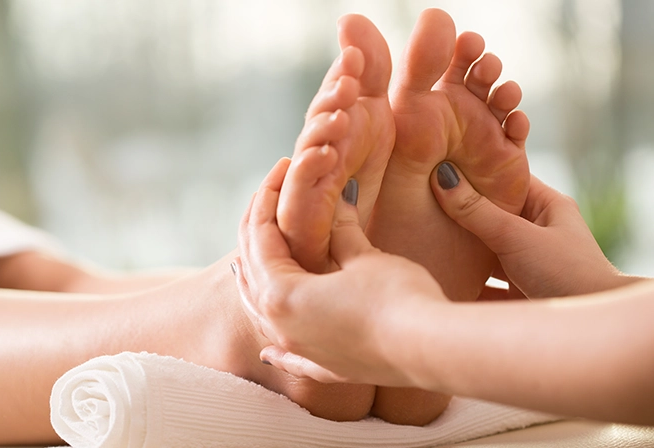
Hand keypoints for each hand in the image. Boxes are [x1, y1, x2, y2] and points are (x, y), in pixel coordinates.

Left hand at [234, 158, 447, 384]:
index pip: (262, 238)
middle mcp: (281, 327)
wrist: (430, 348)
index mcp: (281, 295)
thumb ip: (341, 232)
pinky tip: (268, 354)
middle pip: (254, 274)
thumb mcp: (363, 256)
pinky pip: (290, 359)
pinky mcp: (327, 368)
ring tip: (248, 265)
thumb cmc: (396, 297)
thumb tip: (338, 203)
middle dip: (258, 234)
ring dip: (255, 286)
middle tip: (267, 202)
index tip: (279, 171)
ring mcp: (301, 353)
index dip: (268, 200)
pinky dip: (277, 353)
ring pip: (263, 316)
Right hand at [431, 163, 636, 298]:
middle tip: (422, 199)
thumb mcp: (517, 237)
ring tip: (423, 237)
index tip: (442, 162)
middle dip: (459, 211)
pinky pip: (480, 283)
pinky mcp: (514, 293)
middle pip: (490, 215)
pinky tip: (435, 277)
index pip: (507, 179)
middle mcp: (537, 233)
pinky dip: (461, 281)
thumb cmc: (566, 274)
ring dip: (458, 249)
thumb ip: (477, 212)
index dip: (478, 170)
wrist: (586, 333)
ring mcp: (525, 265)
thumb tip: (442, 176)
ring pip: (483, 251)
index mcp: (547, 208)